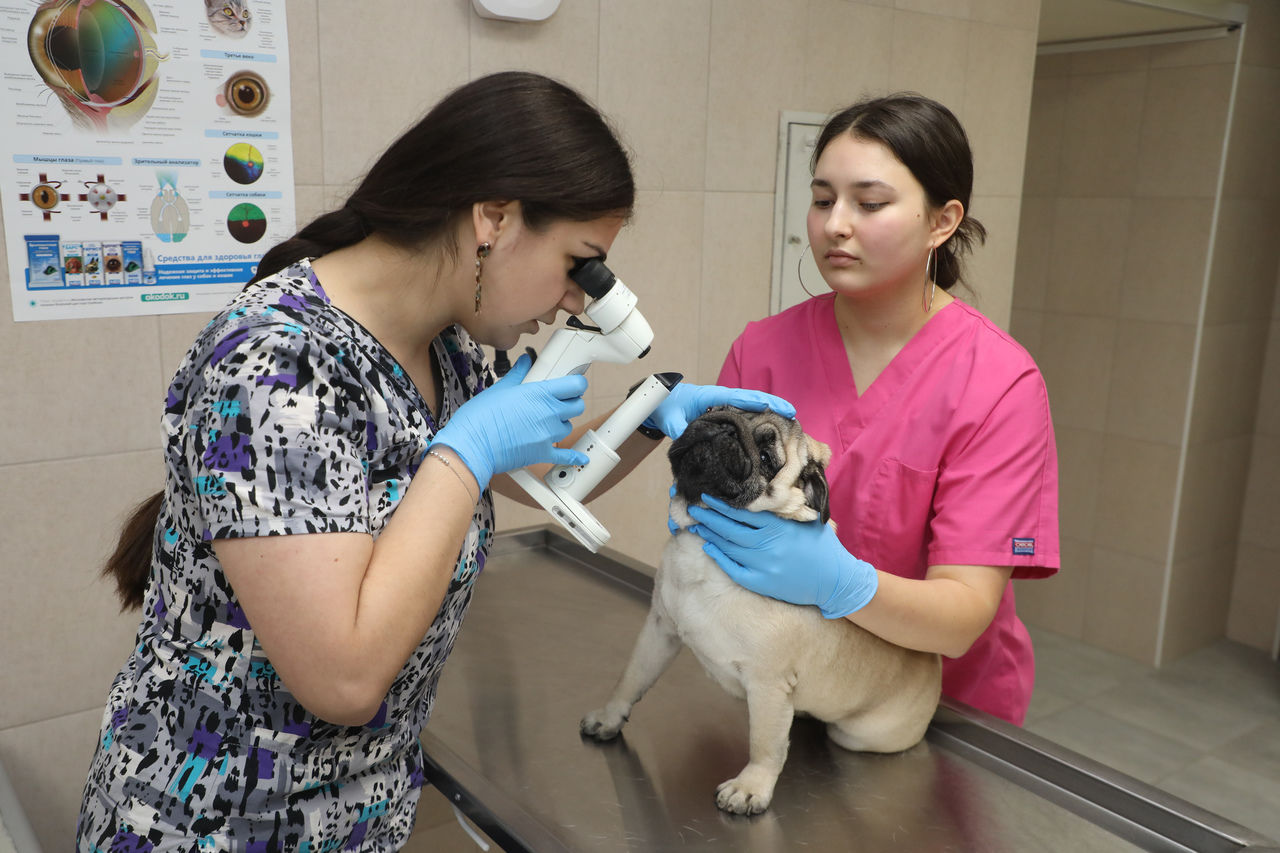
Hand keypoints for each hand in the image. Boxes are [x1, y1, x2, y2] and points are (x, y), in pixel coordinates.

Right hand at [431, 353, 588, 490]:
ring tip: (548, 421)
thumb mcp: (500, 388)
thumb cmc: (480, 417)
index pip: (575, 385)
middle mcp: (549, 413)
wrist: (471, 446)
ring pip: (568, 427)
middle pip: (577, 406)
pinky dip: (573, 457)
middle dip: (571, 402)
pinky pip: (565, 456)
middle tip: (561, 401)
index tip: (573, 384)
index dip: (576, 383)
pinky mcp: (542, 454)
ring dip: (562, 423)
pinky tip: (581, 458)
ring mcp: (548, 435)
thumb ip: (518, 374)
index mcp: (540, 394)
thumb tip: (525, 362)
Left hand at [645, 383, 795, 438]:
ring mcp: (725, 406)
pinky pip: (745, 414)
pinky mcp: (724, 414)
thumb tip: (694, 441)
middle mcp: (722, 399)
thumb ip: (681, 429)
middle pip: (751, 399)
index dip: (756, 402)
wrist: (661, 403)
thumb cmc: (667, 408)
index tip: (773, 407)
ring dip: (770, 411)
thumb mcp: (671, 420)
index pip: (738, 397)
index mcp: (712, 397)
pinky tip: (772, 428)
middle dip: (772, 405)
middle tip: (792, 413)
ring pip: (751, 406)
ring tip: (790, 420)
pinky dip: (760, 417)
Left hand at [687, 494, 876, 618]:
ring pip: (729, 546)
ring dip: (710, 534)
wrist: (836, 580)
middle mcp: (769, 545)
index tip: (708, 495)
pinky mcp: (762, 583)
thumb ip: (787, 508)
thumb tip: (765, 489)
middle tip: (693, 507)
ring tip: (696, 523)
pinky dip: (719, 557)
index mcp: (780, 526)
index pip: (744, 512)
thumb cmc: (822, 546)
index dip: (723, 504)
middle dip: (709, 517)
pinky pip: (734, 569)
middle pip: (730, 528)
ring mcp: (764, 566)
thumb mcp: (808, 520)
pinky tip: (708, 547)